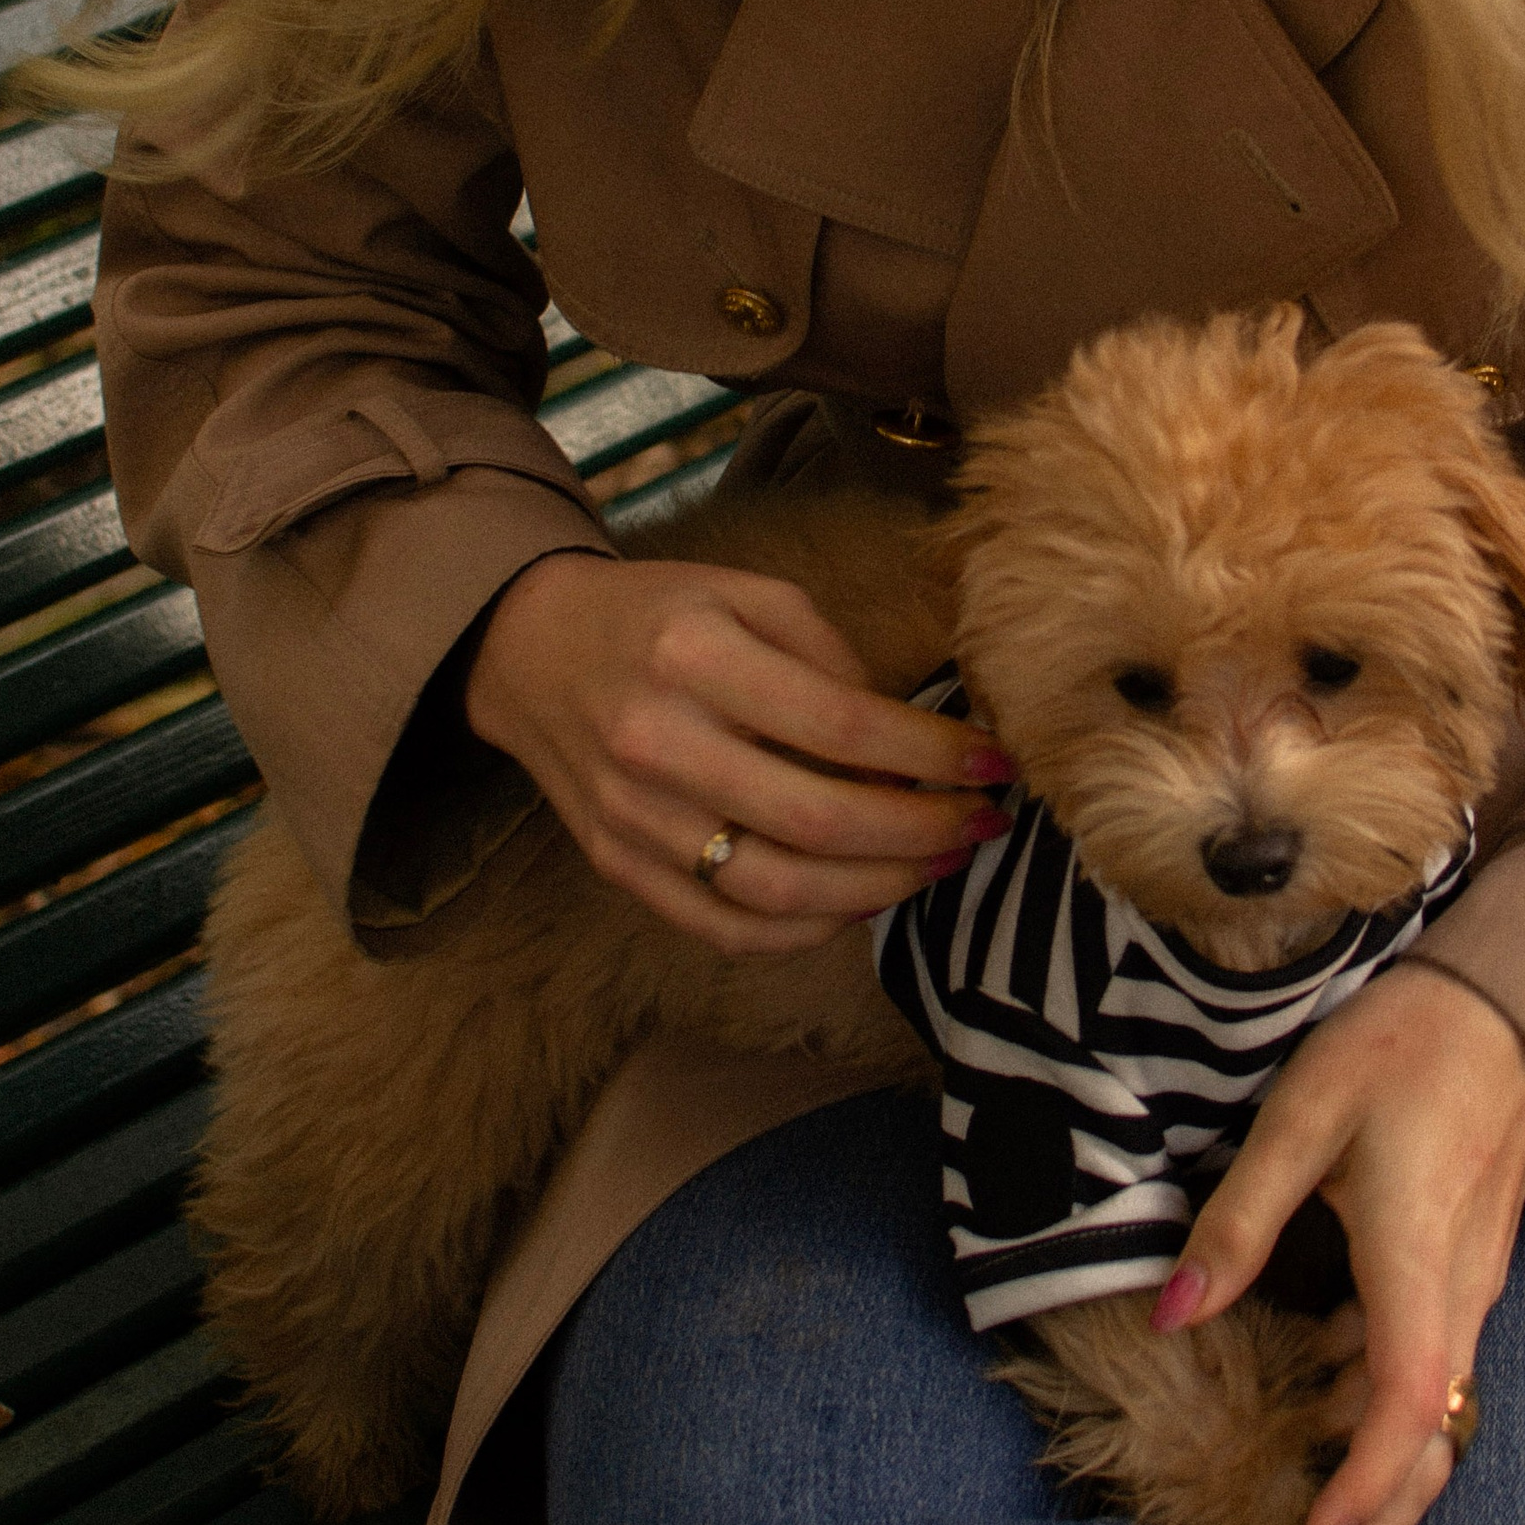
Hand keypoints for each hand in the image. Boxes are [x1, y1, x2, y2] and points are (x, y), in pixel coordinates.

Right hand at [463, 548, 1007, 955]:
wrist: (531, 652)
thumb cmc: (659, 617)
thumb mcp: (747, 595)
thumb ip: (831, 658)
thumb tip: (909, 743)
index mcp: (694, 658)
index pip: (840, 726)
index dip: (932, 756)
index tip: (994, 764)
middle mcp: (658, 744)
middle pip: (819, 821)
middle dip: (923, 831)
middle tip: (983, 824)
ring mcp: (634, 819)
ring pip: (780, 890)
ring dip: (881, 888)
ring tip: (938, 863)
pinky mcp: (619, 869)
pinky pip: (728, 928)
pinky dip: (809, 928)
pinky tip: (862, 900)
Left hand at [1155, 962, 1524, 1524]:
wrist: (1512, 1001)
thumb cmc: (1408, 1043)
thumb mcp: (1303, 1115)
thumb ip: (1239, 1218)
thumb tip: (1170, 1314)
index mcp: (1420, 1263)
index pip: (1406, 1408)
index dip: (1361, 1492)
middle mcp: (1459, 1298)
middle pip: (1428, 1453)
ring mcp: (1468, 1291)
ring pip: (1431, 1426)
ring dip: (1372, 1501)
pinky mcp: (1461, 1276)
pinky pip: (1424, 1378)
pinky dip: (1375, 1429)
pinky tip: (1315, 1430)